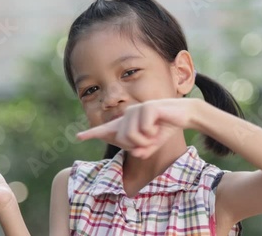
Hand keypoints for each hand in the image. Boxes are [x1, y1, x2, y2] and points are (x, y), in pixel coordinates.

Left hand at [77, 98, 194, 158]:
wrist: (183, 115)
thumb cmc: (165, 128)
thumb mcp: (152, 144)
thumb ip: (142, 150)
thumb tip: (135, 153)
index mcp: (127, 123)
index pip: (107, 129)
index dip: (92, 133)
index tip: (79, 136)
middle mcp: (128, 115)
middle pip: (123, 139)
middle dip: (137, 145)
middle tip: (150, 139)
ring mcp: (135, 109)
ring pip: (131, 135)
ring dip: (146, 139)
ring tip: (154, 131)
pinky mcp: (146, 107)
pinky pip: (143, 129)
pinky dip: (153, 132)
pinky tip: (159, 124)